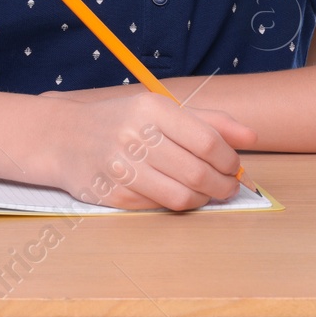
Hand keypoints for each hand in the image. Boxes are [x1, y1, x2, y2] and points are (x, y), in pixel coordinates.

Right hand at [36, 91, 256, 210]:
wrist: (64, 138)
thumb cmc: (121, 121)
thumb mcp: (160, 109)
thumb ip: (208, 121)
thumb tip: (252, 136)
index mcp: (151, 109)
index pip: (206, 141)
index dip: (229, 160)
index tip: (235, 166)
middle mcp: (134, 137)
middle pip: (197, 172)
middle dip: (223, 185)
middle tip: (229, 187)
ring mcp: (121, 168)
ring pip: (181, 196)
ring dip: (204, 199)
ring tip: (207, 193)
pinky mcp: (113, 195)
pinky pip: (158, 207)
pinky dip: (175, 204)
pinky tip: (176, 193)